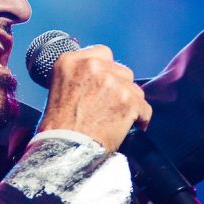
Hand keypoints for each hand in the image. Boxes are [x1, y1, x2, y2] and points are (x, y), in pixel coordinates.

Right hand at [37, 45, 151, 151]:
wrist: (64, 150)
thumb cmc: (59, 128)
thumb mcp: (59, 88)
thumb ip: (79, 75)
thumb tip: (100, 75)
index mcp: (70, 61)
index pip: (102, 53)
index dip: (106, 70)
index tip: (104, 84)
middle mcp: (92, 66)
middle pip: (121, 70)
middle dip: (119, 87)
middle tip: (109, 106)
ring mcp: (111, 82)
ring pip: (134, 88)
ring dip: (129, 102)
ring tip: (117, 118)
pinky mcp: (127, 100)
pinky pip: (144, 108)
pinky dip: (141, 118)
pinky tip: (131, 127)